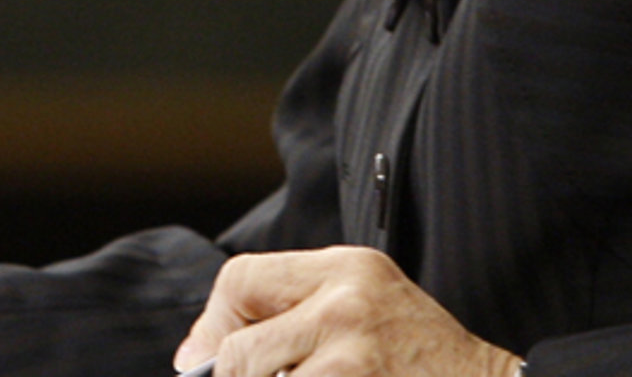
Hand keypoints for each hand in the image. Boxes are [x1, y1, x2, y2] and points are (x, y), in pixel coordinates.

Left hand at [173, 246, 520, 376]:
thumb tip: (205, 353)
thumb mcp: (369, 307)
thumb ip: (301, 313)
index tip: (205, 360)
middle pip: (239, 350)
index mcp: (346, 268)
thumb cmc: (427, 363)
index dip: (212, 325)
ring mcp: (350, 355)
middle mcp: (344, 301)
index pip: (241, 279)